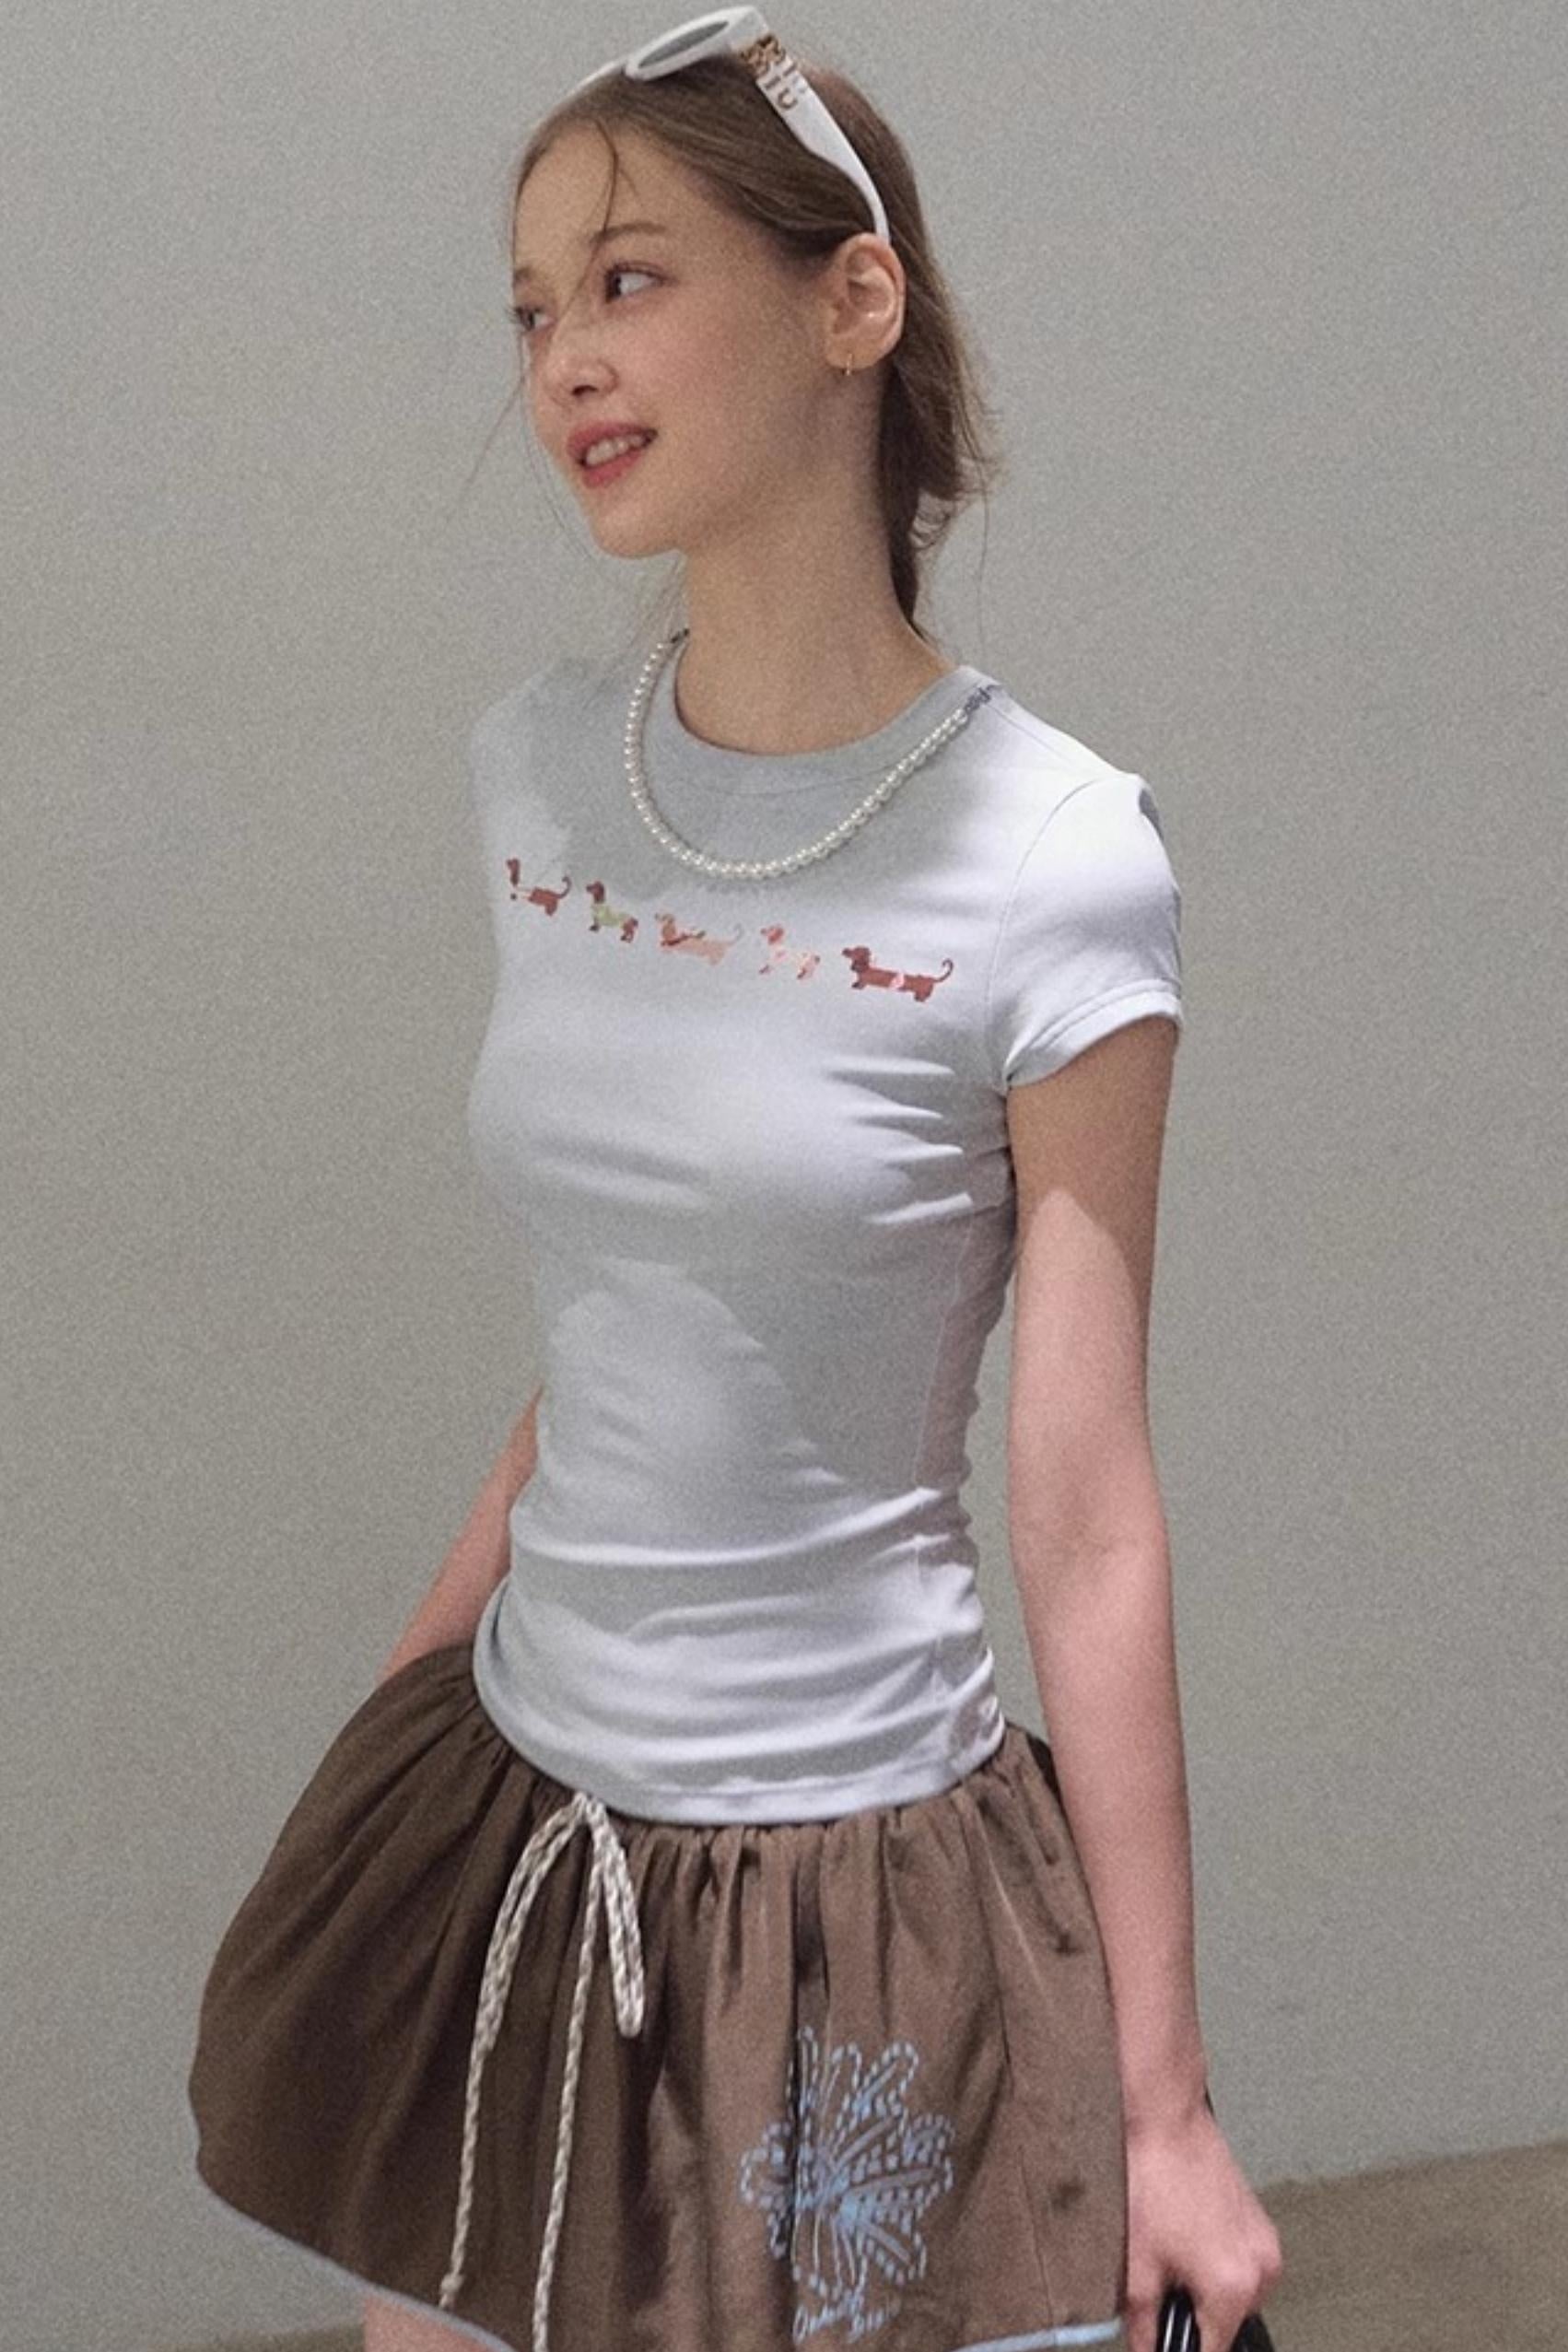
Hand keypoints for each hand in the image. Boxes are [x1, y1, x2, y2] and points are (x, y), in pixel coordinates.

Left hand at [1120, 2099, 1283, 2350]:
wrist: (1168, 2121)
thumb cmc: (1153, 2179)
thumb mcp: (1137, 2264)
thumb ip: (1143, 2322)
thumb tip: (1147, 2347)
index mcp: (1233, 2287)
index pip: (1215, 2349)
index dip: (1186, 2347)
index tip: (1171, 2339)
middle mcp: (1261, 2269)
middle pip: (1227, 2321)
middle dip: (1195, 2312)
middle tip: (1164, 2285)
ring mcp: (1265, 2243)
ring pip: (1237, 2293)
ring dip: (1209, 2287)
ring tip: (1174, 2252)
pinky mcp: (1262, 2222)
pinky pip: (1244, 2264)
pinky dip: (1220, 2262)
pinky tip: (1188, 2234)